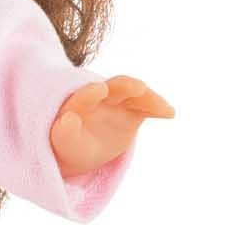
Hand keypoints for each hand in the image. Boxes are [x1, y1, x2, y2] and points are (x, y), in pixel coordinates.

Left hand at [50, 75, 174, 177]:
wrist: (81, 148)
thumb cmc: (69, 145)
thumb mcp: (64, 144)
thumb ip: (65, 133)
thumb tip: (69, 119)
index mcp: (77, 103)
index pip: (83, 96)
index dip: (91, 93)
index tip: (100, 89)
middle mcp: (99, 96)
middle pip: (113, 88)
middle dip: (124, 86)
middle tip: (137, 87)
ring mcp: (118, 101)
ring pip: (134, 94)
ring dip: (146, 97)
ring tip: (161, 107)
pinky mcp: (133, 110)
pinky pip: (147, 106)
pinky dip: (158, 107)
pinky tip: (169, 113)